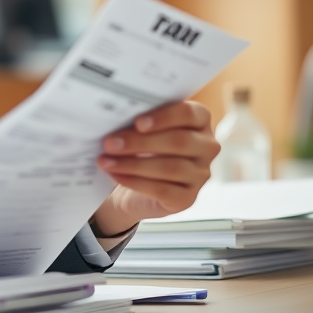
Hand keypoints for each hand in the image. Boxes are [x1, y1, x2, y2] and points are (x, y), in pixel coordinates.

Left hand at [92, 100, 219, 236]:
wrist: (134, 187)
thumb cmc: (139, 147)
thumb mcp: (140, 128)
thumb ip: (138, 120)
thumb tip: (115, 115)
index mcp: (199, 120)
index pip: (189, 114)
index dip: (164, 117)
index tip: (137, 123)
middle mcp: (206, 147)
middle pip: (179, 141)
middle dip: (140, 142)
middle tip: (110, 143)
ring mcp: (200, 174)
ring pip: (170, 167)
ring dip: (133, 164)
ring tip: (106, 160)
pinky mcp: (187, 198)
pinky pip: (163, 189)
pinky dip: (135, 181)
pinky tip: (115, 174)